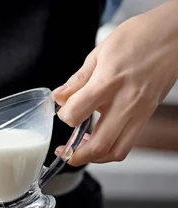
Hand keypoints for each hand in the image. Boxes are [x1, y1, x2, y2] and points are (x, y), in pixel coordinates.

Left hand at [52, 0, 177, 165]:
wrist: (176, 33)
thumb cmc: (141, 36)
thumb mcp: (101, 52)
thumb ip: (78, 80)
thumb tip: (59, 98)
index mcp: (110, 81)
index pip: (78, 113)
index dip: (63, 118)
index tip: (61, 113)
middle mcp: (127, 101)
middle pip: (100, 145)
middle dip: (76, 155)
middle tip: (64, 151)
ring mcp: (141, 111)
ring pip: (117, 151)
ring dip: (95, 157)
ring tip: (81, 149)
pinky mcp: (148, 114)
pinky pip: (128, 141)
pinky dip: (110, 147)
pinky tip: (99, 135)